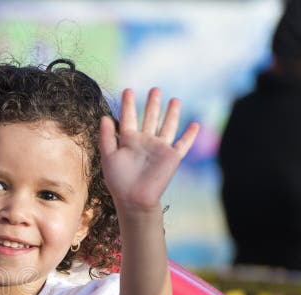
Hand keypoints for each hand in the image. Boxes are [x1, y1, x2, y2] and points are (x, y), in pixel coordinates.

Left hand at [99, 87, 198, 212]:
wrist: (134, 199)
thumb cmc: (118, 180)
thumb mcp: (108, 156)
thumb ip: (106, 137)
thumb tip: (105, 117)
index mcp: (128, 140)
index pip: (129, 117)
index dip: (128, 104)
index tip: (127, 90)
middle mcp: (145, 141)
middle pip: (150, 117)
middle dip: (153, 103)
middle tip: (155, 89)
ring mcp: (159, 148)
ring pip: (167, 126)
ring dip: (172, 113)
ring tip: (175, 99)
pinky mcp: (172, 157)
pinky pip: (183, 144)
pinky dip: (190, 135)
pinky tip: (195, 124)